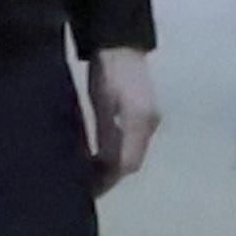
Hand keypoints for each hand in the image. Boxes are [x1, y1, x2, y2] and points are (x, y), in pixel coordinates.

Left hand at [84, 47, 161, 190]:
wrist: (121, 44)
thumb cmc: (108, 70)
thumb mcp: (102, 101)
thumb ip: (105, 133)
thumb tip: (102, 165)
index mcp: (140, 122)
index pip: (126, 164)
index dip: (108, 180)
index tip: (88, 191)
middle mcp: (149, 125)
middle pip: (131, 162)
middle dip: (110, 177)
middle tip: (85, 187)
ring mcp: (149, 121)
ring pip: (132, 154)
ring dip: (113, 168)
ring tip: (89, 175)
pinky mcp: (144, 116)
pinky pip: (132, 144)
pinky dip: (117, 155)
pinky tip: (100, 156)